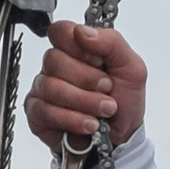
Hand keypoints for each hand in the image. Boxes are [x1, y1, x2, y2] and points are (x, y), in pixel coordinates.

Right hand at [25, 17, 147, 154]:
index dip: (79, 47)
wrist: (123, 137)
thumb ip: (112, 42)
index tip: (99, 62)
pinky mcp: (37, 114)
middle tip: (106, 89)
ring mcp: (43, 89)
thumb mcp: (132, 67)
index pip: (60, 31)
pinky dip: (73, 119)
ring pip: (51, 87)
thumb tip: (83, 32)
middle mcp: (56, 67)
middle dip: (87, 79)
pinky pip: (46, 111)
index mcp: (76, 48)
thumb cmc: (124, 100)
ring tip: (103, 110)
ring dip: (84, 101)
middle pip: (54, 60)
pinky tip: (89, 124)